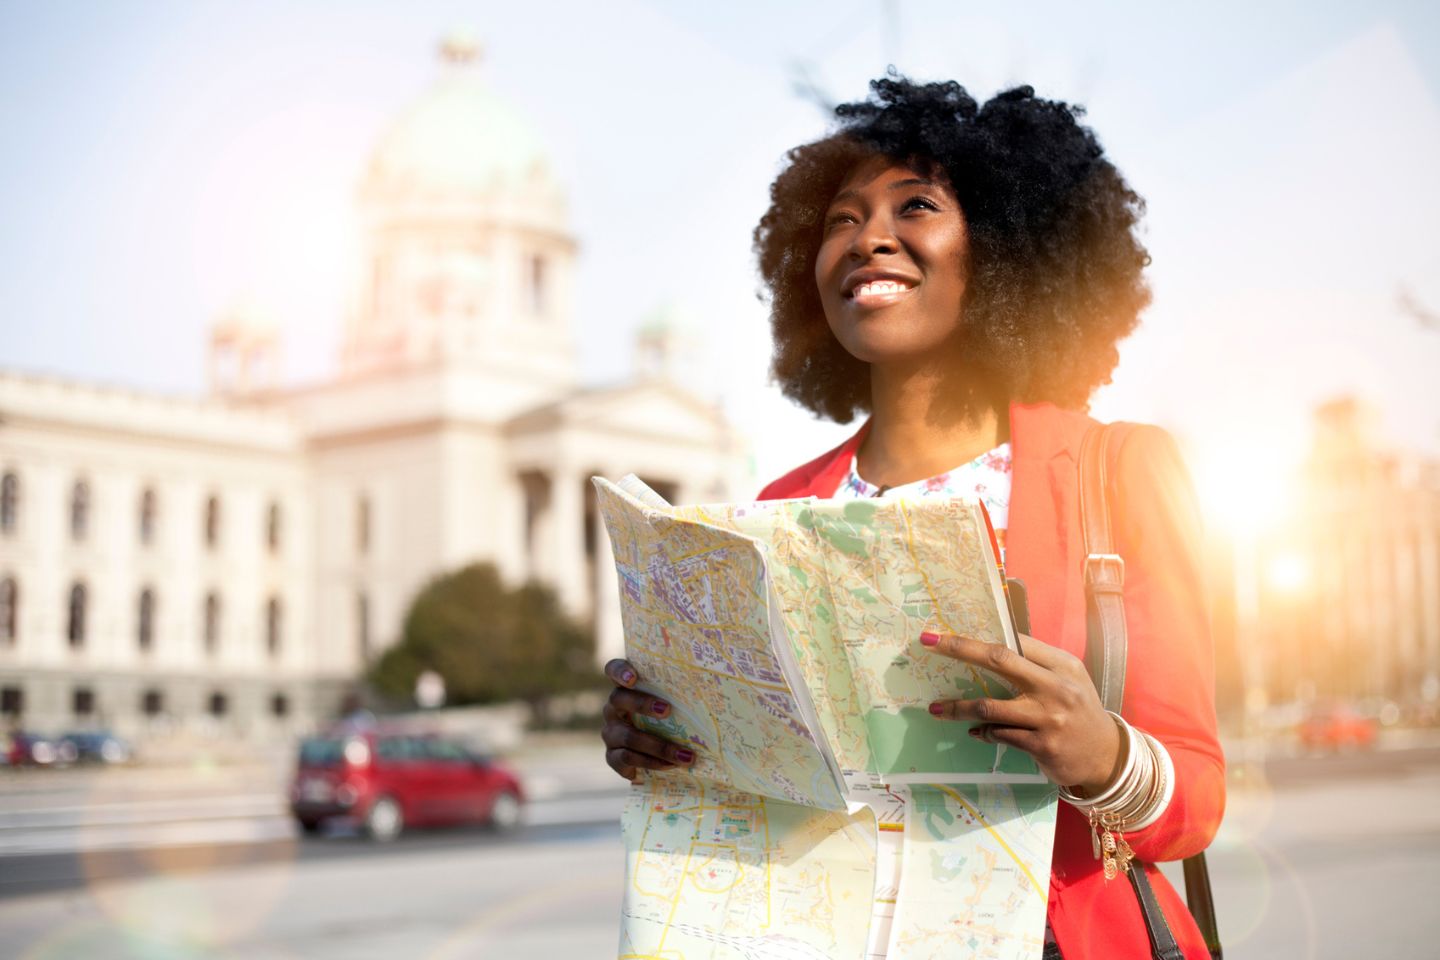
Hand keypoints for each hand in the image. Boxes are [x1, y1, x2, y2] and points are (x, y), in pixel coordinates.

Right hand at [601, 658, 696, 780]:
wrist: (658, 757)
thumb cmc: (672, 721)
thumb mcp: (676, 703)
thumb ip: (685, 689)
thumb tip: (722, 674)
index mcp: (626, 688)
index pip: (613, 669)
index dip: (619, 671)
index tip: (633, 678)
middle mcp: (614, 708)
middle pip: (618, 698)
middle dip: (642, 704)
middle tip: (667, 710)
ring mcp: (611, 733)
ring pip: (627, 736)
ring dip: (658, 746)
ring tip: (686, 756)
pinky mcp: (612, 757)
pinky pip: (627, 759)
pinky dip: (651, 763)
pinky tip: (670, 766)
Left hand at [921, 632, 1123, 792]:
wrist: (1107, 756)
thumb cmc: (1079, 710)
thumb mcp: (1067, 679)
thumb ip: (1036, 664)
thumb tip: (990, 649)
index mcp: (1061, 664)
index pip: (1015, 641)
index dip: (981, 635)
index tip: (949, 632)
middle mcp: (1056, 687)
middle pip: (999, 660)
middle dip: (960, 649)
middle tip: (929, 643)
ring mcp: (1048, 717)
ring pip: (990, 706)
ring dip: (958, 708)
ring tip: (936, 709)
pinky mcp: (1041, 745)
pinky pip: (999, 735)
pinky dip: (983, 732)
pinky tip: (974, 732)